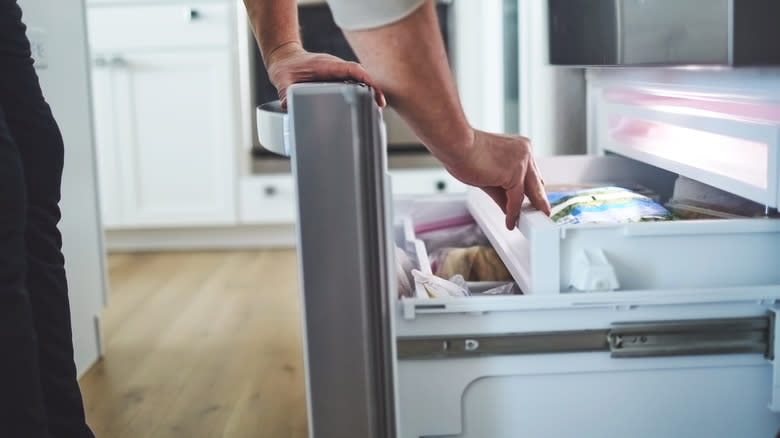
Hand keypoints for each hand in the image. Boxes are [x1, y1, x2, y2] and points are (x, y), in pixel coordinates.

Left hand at [265, 42, 385, 108]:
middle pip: (360, 75)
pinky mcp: (337, 77)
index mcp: (325, 65)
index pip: (350, 69)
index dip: (365, 78)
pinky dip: (362, 91)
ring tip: (377, 106)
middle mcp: (335, 67)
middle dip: (372, 87)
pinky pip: (354, 82)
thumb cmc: (286, 67)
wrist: (285, 59)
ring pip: (359, 78)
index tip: (373, 90)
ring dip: (369, 90)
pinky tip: (367, 104)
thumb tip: (288, 106)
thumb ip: (285, 94)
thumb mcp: (282, 81)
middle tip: (380, 104)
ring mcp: (337, 72)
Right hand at [443, 130, 550, 229]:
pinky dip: (513, 212)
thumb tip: (508, 208)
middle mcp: (524, 152)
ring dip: (526, 210)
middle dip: (538, 201)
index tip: (532, 202)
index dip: (532, 190)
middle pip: (536, 183)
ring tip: (526, 224)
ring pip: (529, 192)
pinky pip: (516, 199)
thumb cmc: (464, 153)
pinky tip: (510, 221)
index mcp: (519, 147)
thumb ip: (501, 192)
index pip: (531, 174)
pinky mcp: (515, 173)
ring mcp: (522, 161)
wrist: (456, 144)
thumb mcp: (488, 175)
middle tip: (541, 215)